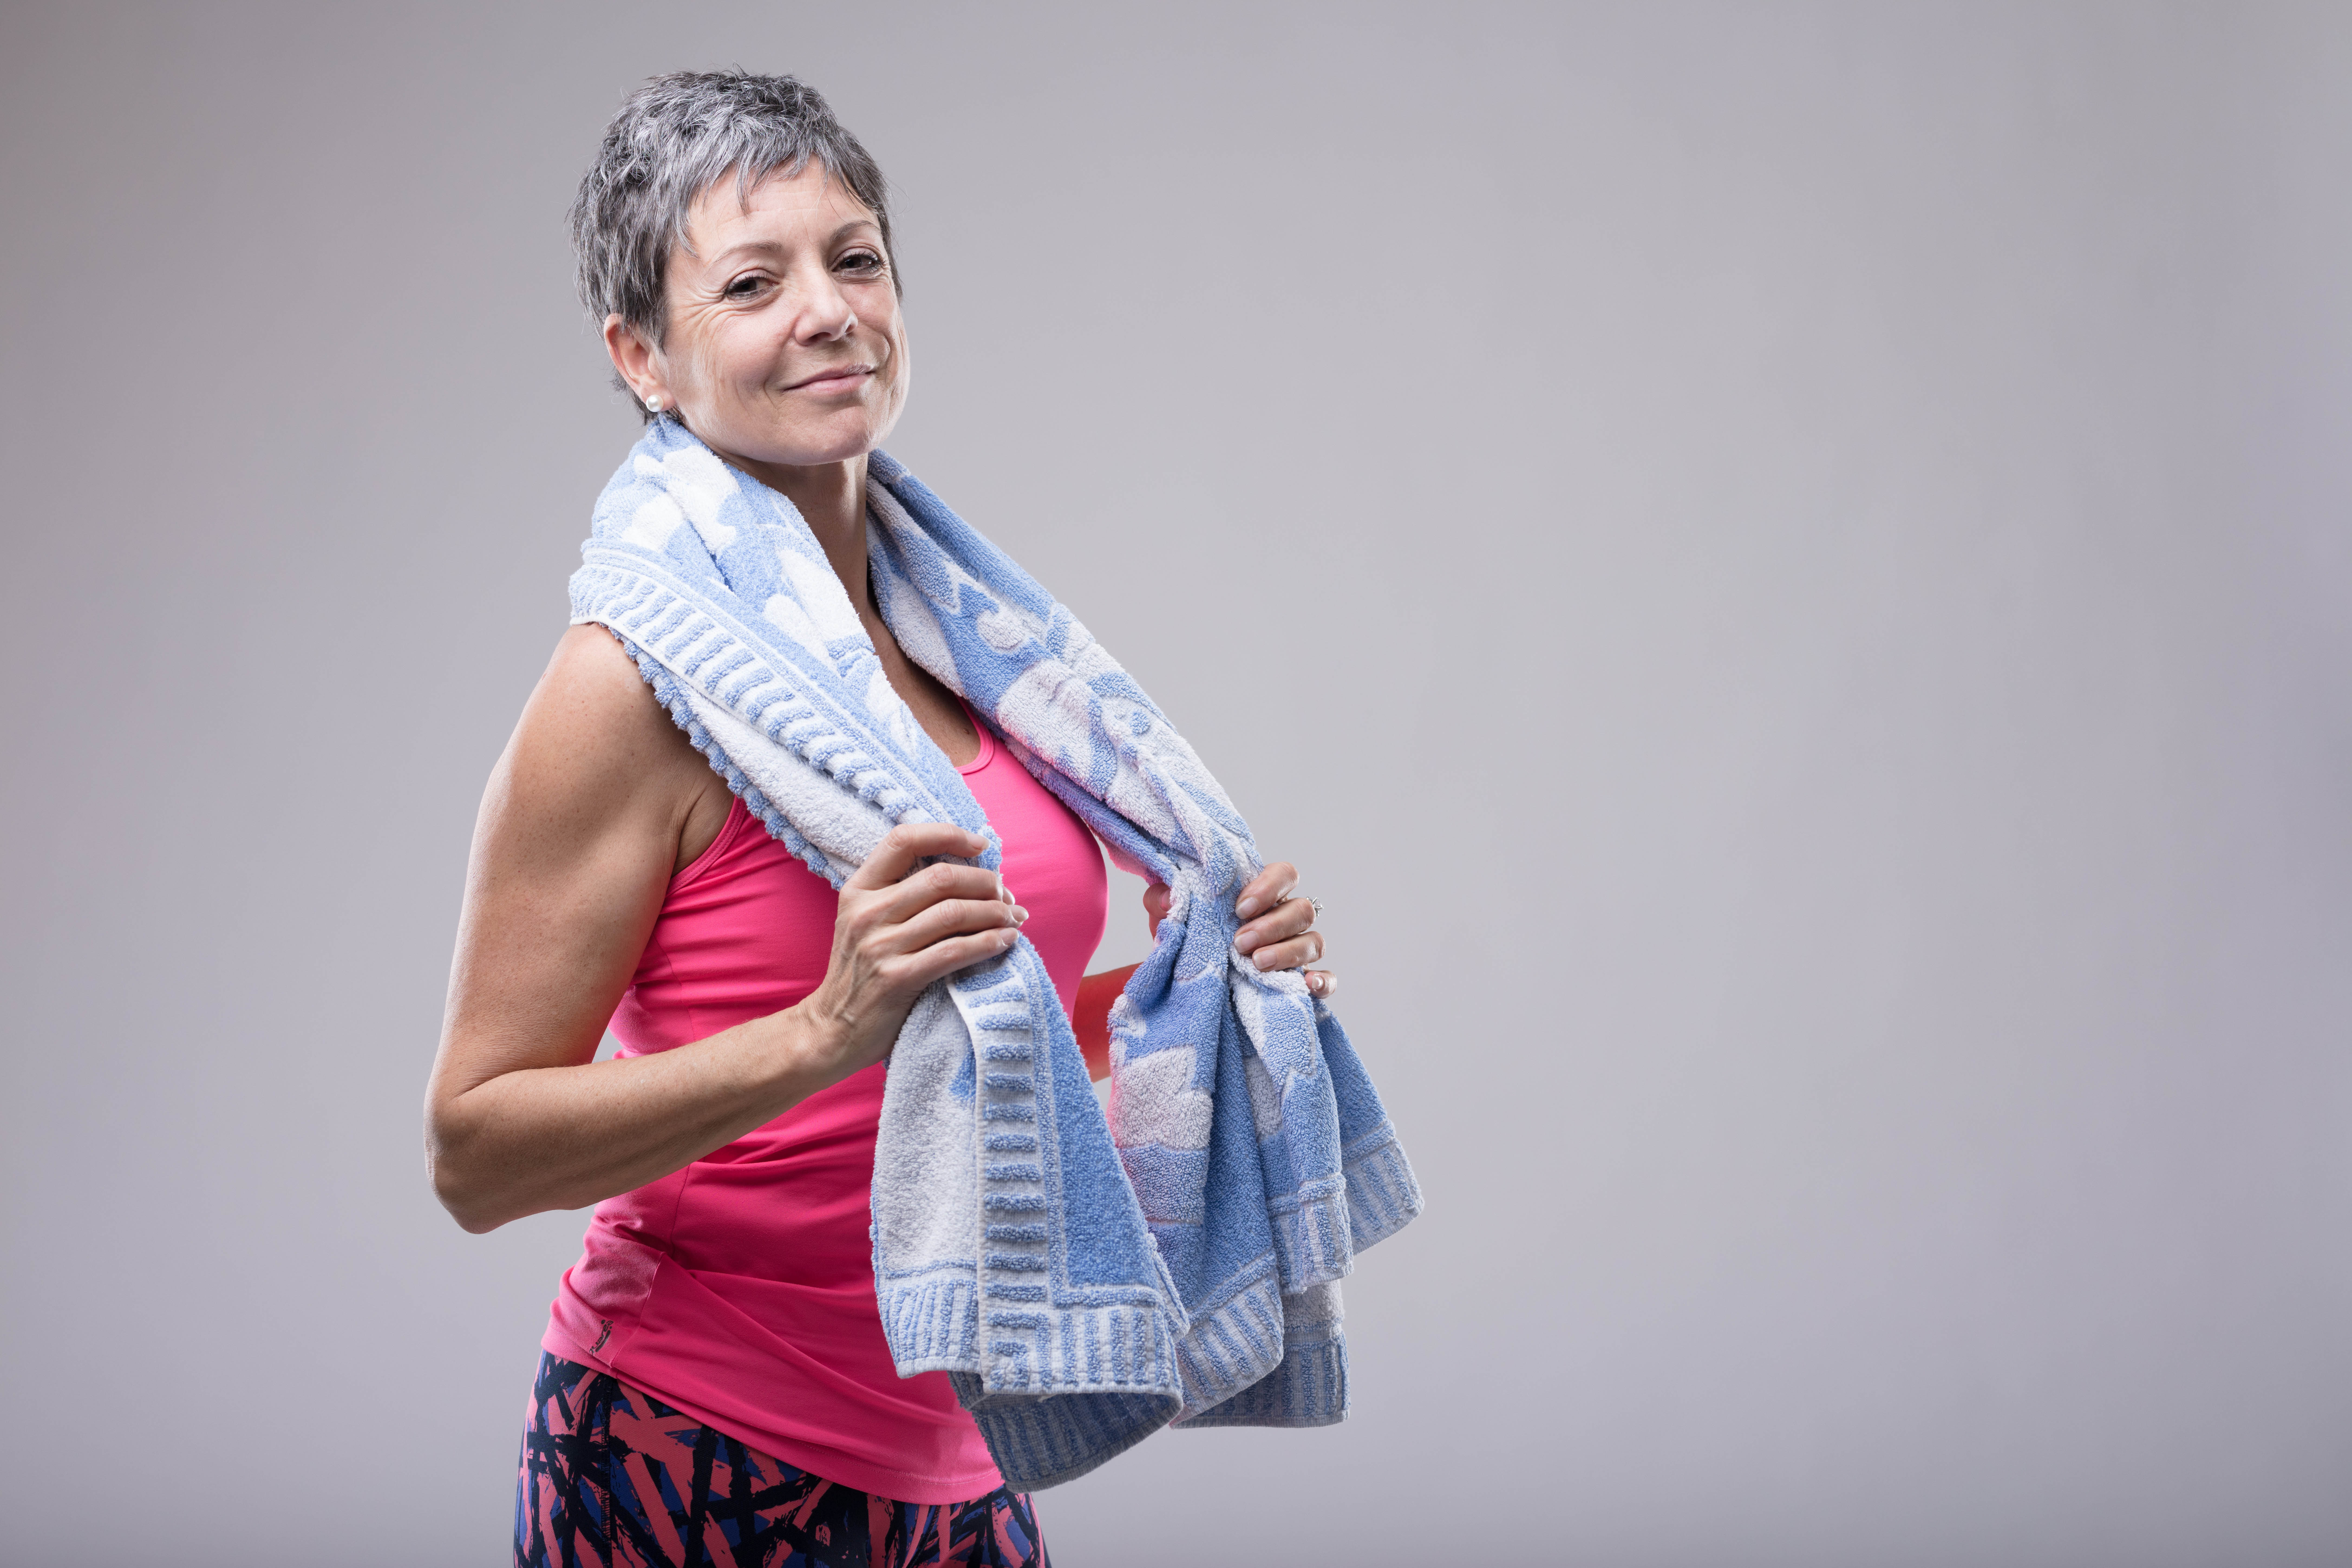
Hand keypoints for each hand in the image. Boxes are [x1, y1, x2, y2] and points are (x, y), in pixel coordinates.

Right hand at [800, 823, 1025, 1081]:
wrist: (830, 1030)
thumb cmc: (860, 973)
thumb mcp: (865, 922)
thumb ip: (901, 895)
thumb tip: (963, 870)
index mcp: (859, 890)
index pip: (904, 840)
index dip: (948, 835)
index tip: (982, 846)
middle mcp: (867, 913)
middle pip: (941, 877)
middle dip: (985, 882)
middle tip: (1007, 894)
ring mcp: (879, 946)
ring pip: (953, 913)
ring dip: (995, 913)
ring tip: (1015, 918)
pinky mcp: (897, 979)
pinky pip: (954, 952)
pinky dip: (989, 943)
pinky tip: (1006, 941)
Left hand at [1143, 861, 1336, 997]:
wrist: (1190, 980)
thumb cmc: (1188, 937)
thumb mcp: (1167, 917)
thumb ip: (1162, 899)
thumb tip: (1166, 898)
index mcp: (1261, 894)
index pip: (1284, 874)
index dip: (1269, 886)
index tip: (1241, 907)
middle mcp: (1285, 919)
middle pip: (1301, 910)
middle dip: (1273, 925)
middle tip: (1241, 943)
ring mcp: (1298, 950)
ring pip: (1314, 941)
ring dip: (1289, 952)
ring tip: (1257, 964)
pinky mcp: (1303, 983)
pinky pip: (1327, 979)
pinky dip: (1322, 981)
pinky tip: (1307, 986)